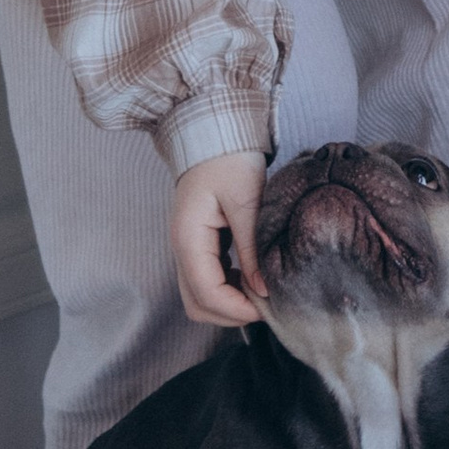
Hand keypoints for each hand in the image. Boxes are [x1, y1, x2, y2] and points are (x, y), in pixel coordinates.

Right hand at [171, 151, 266, 326]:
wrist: (214, 134)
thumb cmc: (229, 160)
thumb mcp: (246, 201)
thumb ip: (252, 247)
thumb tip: (264, 290)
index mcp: (188, 238)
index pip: (206, 293)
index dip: (236, 309)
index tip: (267, 307)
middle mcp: (181, 249)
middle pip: (198, 305)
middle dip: (231, 314)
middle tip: (265, 305)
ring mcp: (186, 249)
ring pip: (199, 298)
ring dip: (228, 304)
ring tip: (260, 292)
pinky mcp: (197, 247)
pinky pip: (206, 282)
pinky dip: (226, 290)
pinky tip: (249, 277)